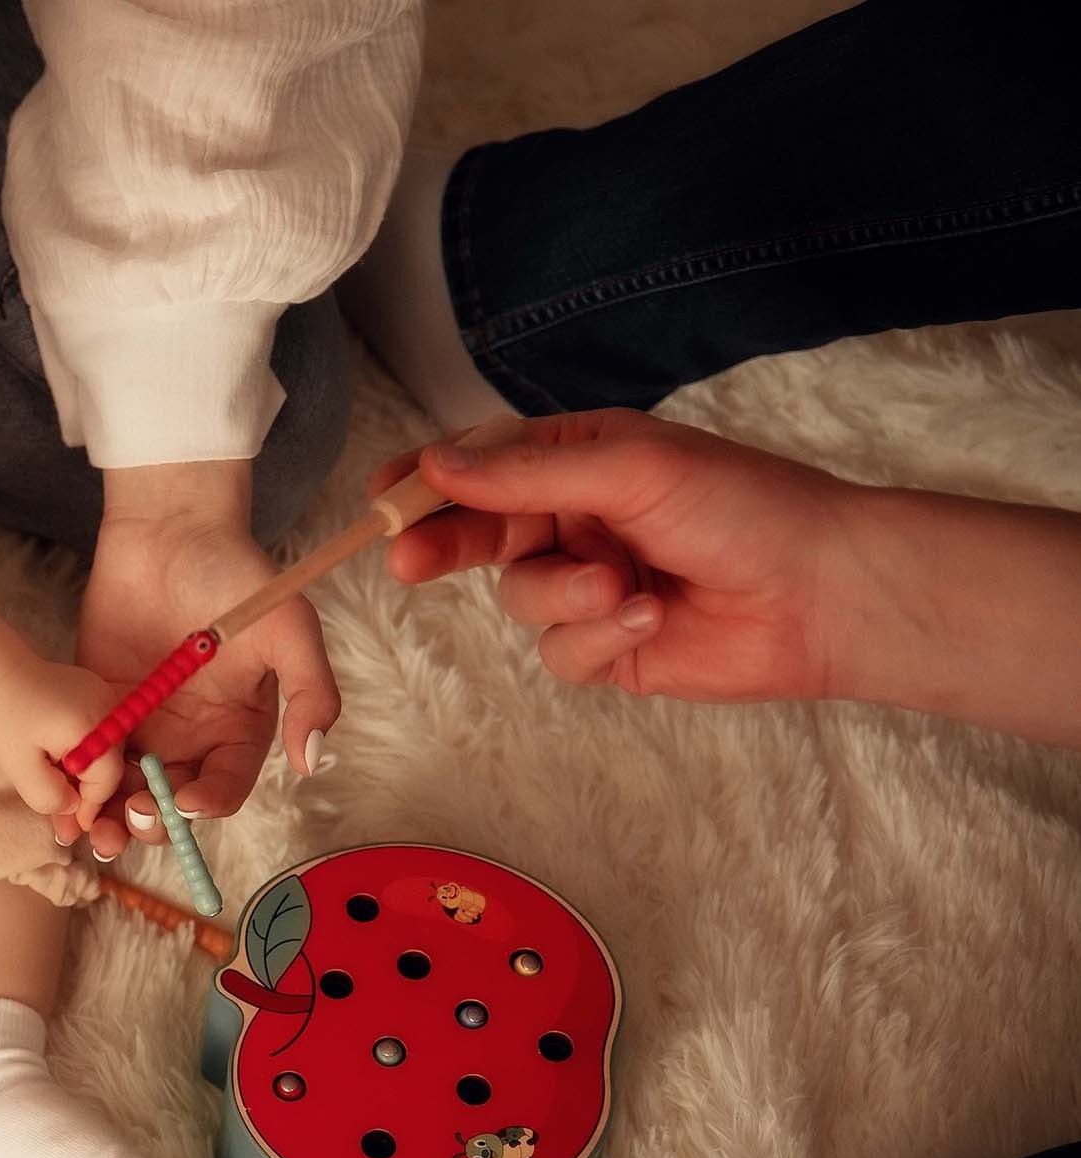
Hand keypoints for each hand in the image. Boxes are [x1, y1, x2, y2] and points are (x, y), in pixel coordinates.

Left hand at [0, 652, 127, 840]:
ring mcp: (103, 696)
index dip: (90, 807)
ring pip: (104, 750)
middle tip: (64, 821)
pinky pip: (97, 732)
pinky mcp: (93, 692)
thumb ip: (50, 797)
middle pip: (110, 764)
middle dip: (87, 794)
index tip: (73, 827)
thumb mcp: (21, 768)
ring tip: (57, 793)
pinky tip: (58, 766)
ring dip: (83, 775)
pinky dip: (82, 753)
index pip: (108, 780)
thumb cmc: (3, 717)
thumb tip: (73, 809)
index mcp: (94, 726)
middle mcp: (108, 707)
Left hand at [81, 461, 340, 858]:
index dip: (207, 802)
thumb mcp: (289, 628)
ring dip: (111, 817)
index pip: (224, 784)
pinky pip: (90, 755)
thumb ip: (311, 692)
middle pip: (171, 801)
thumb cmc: (236, 573)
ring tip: (95, 830)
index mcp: (238, 728)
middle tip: (132, 817)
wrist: (170, 527)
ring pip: (126, 788)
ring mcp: (143, 724)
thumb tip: (312, 761)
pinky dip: (78, 783)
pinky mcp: (101, 707)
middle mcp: (191, 736)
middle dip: (153, 821)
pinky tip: (63, 798)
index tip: (185, 802)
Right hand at [371, 409, 853, 702]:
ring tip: (623, 588)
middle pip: (480, 533)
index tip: (381, 495)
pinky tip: (652, 617)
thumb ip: (526, 476)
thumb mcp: (629, 470)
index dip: (428, 480)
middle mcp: (578, 521)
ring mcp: (589, 586)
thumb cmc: (743, 507)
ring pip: (519, 599)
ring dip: (565, 597)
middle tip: (406, 561)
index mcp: (582, 461)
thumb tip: (436, 466)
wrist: (822, 594)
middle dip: (448, 546)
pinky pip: (559, 650)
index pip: (484, 465)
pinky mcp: (607, 647)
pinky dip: (598, 636)